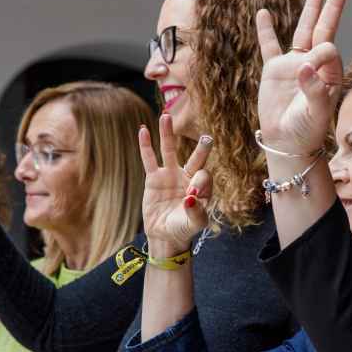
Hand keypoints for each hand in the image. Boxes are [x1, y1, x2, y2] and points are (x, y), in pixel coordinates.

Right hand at [139, 115, 213, 255]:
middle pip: (195, 158)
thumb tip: (191, 197)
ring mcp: (170, 175)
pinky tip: (143, 130)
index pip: (204, 177)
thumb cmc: (183, 229)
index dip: (199, 183)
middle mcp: (188, 177)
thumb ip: (196, 211)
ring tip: (166, 116)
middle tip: (207, 138)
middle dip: (201, 149)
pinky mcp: (153, 178)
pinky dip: (146, 145)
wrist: (165, 235)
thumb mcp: (194, 223)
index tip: (191, 197)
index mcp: (202, 187)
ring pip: (169, 151)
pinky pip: (149, 159)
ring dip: (168, 135)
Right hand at [255, 0, 347, 155]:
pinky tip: (264, 13)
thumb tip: (304, 66)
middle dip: (331, 8)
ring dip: (310, 11)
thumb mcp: (316, 112)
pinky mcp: (274, 70)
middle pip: (323, 30)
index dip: (321, 53)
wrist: (286, 143)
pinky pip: (270, 46)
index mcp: (329, 74)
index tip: (309, 69)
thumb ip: (314, 89)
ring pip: (302, 32)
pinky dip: (266, 30)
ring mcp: (293, 65)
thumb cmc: (306, 131)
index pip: (328, 50)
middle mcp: (314, 65)